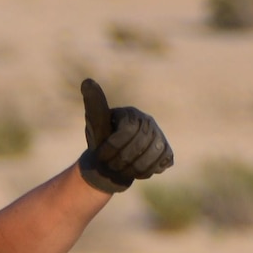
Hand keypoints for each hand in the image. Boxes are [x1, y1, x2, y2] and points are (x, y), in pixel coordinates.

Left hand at [77, 78, 173, 193]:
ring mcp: (159, 136)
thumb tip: (87, 81)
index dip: (113, 146)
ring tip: (121, 171)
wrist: (111, 163)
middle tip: (110, 167)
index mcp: (130, 113)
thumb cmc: (101, 142)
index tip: (100, 156)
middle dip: (122, 160)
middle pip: (140, 144)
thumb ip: (94, 105)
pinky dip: (148, 170)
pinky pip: (163, 161)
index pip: (128, 129)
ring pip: (153, 154)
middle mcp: (148, 122)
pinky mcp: (165, 150)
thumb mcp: (94, 124)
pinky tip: (136, 171)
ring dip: (135, 168)